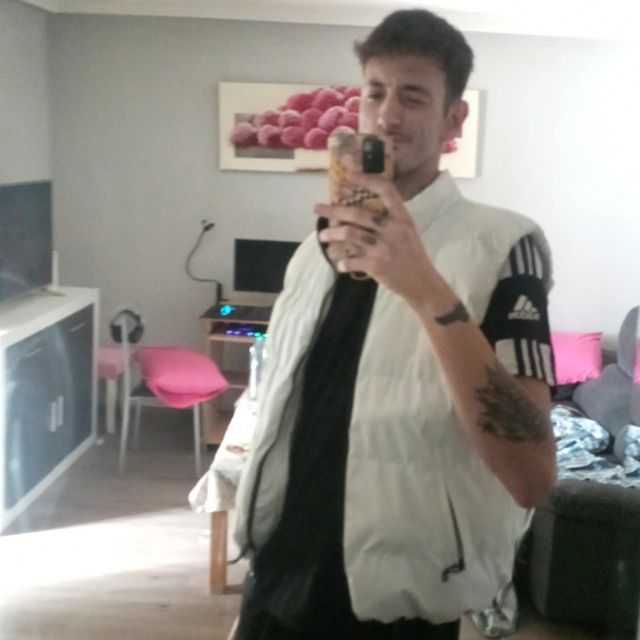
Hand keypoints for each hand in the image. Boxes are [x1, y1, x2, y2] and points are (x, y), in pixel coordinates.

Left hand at [314, 169, 440, 306]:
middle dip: (333, 210)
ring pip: (349, 235)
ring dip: (331, 235)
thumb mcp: (407, 231)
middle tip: (317, 208)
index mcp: (402, 218)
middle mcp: (392, 229)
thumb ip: (389, 220)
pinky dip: (342, 262)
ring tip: (322, 236)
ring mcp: (383, 248)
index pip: (386, 190)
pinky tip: (339, 264)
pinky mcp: (376, 266)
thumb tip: (359, 212)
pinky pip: (350, 260)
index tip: (348, 175)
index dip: (366, 179)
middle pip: (357, 214)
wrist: (422, 283)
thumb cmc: (412, 256)